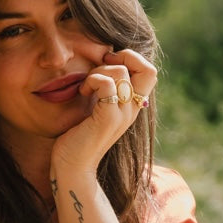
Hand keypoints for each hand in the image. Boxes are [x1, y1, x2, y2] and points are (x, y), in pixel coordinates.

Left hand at [50, 47, 155, 175]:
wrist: (73, 166)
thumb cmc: (80, 135)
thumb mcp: (98, 106)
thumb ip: (107, 88)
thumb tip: (104, 59)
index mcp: (132, 106)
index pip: (150, 72)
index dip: (132, 58)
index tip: (109, 61)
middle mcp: (132, 111)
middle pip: (148, 70)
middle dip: (124, 57)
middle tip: (101, 65)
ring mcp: (122, 115)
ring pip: (121, 72)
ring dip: (99, 70)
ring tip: (86, 86)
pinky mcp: (108, 119)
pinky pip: (106, 83)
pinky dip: (92, 80)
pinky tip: (83, 92)